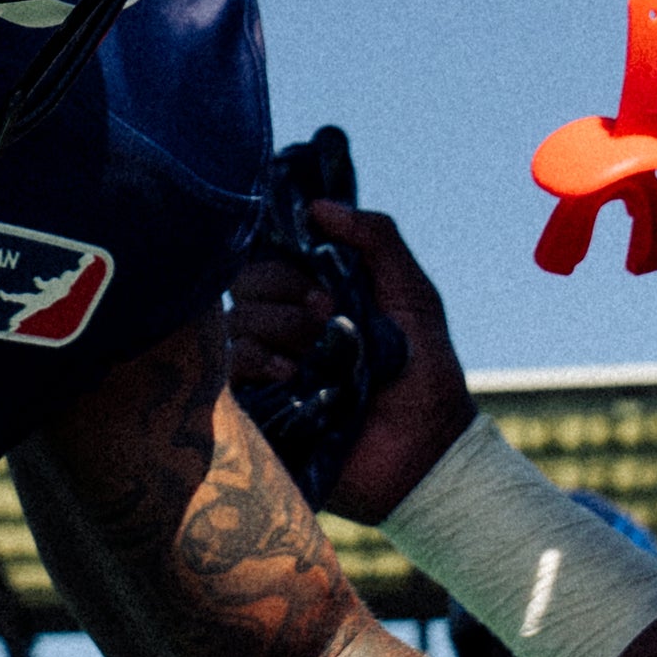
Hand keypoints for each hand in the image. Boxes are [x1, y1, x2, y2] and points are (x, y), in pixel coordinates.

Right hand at [220, 203, 472, 522]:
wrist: (426, 450)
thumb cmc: (425, 371)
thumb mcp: (411, 292)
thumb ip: (376, 239)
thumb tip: (318, 206)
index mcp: (317, 295)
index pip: (273, 254)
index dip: (288, 253)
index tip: (319, 266)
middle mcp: (286, 326)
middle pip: (246, 282)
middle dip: (284, 288)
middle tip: (328, 311)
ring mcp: (269, 365)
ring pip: (235, 319)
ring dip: (278, 325)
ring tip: (318, 349)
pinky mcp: (259, 406)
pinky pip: (229, 365)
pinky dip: (256, 359)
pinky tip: (289, 372)